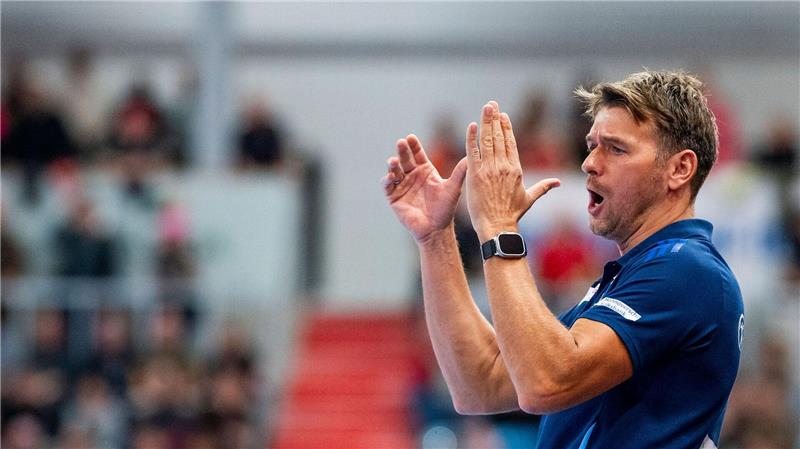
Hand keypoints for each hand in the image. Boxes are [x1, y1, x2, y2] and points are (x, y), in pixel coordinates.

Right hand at [382, 134, 467, 242]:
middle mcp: (412, 176)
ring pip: (394, 170)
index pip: (417, 154)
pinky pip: (387, 186)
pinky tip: (390, 177)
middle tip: (400, 143)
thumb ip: (460, 172)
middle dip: (402, 150)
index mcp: (425, 171)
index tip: (410, 138)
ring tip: (393, 161)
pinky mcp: (394, 197)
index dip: (413, 146)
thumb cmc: (445, 209)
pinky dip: (387, 180)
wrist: (436, 229)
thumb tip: (472, 156)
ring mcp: (402, 186)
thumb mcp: (453, 188)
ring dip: (392, 164)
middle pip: (405, 159)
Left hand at [465, 101, 559, 241]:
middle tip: (492, 104)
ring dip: (486, 122)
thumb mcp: (529, 198)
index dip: (506, 127)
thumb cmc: (512, 214)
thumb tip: (558, 183)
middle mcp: (503, 166)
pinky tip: (472, 126)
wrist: (498, 226)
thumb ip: (543, 187)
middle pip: (499, 137)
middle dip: (495, 118)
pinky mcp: (475, 174)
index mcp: (516, 169)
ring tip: (485, 108)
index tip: (503, 116)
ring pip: (487, 140)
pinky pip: (473, 152)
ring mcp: (489, 169)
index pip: (510, 143)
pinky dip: (472, 138)